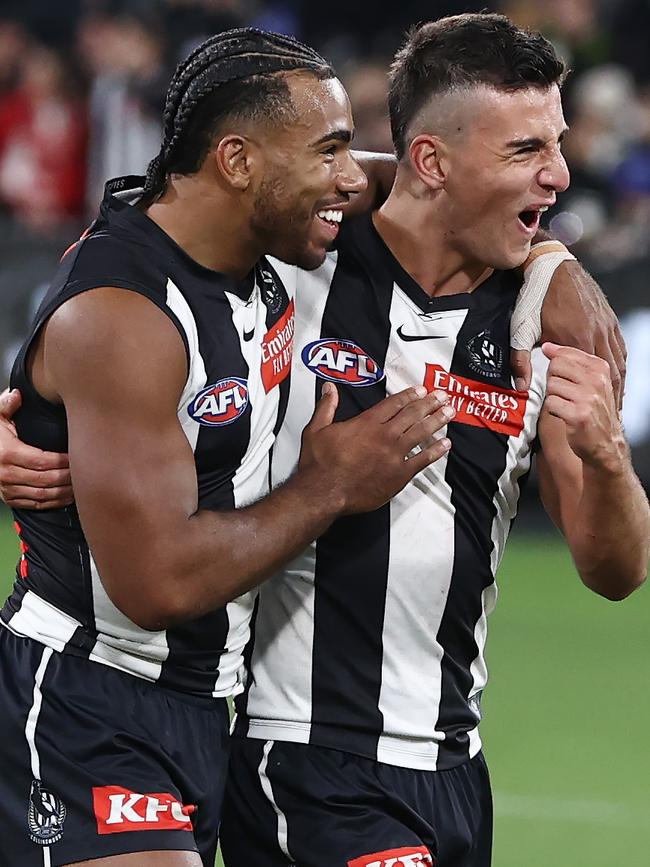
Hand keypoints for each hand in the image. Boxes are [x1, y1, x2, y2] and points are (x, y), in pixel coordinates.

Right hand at [0, 388, 73, 508]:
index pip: (43, 461)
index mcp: (7, 454)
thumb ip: (6, 405)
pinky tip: (67, 496)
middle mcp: (6, 474)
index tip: (75, 457)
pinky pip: (36, 505)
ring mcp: (7, 489)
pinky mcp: (10, 499)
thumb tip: (17, 395)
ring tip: (79, 485)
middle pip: (46, 480)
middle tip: (82, 471)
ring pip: (43, 495)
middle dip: (67, 477)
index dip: (62, 461)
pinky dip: (54, 502)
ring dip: (64, 492)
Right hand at [299, 382, 453, 513]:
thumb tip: (329, 388)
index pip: (393, 404)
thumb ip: (326, 407)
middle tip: (443, 396)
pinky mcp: (399, 475)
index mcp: (366, 423)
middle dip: (430, 403)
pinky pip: (422, 460)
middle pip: (412, 414)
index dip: (409, 395)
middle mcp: (384, 436)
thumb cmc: (319, 464)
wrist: (324, 492)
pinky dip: (435, 451)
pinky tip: (445, 444)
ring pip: (421, 433)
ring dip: (437, 421)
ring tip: (449, 412)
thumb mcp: (316, 430)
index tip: (421, 390)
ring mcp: (394, 455)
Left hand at [511, 261, 625, 405]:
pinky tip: (618, 374)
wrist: (553, 266)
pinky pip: (620, 347)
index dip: (596, 398)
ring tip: (618, 400)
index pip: (591, 379)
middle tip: (614, 416)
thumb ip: (520, 360)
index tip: (600, 415)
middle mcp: (598, 335)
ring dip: (620, 382)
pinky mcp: (609, 318)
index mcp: (577, 340)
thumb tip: (521, 387)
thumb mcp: (522, 330)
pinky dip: (620, 364)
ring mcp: (607, 325)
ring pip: (619, 361)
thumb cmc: (534, 299)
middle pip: (611, 373)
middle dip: (614, 396)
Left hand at [542, 343, 626, 470]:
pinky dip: (552, 409)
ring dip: (553, 396)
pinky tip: (564, 414)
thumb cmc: (595, 412)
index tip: (550, 359)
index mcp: (601, 369)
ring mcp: (587, 398)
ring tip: (565, 404)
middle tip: (562, 391)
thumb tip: (548, 347)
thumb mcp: (592, 383)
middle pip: (556, 366)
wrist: (606, 443)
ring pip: (551, 385)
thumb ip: (573, 364)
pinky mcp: (577, 414)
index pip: (567, 353)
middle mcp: (596, 381)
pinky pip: (550, 403)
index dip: (554, 357)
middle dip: (553, 378)